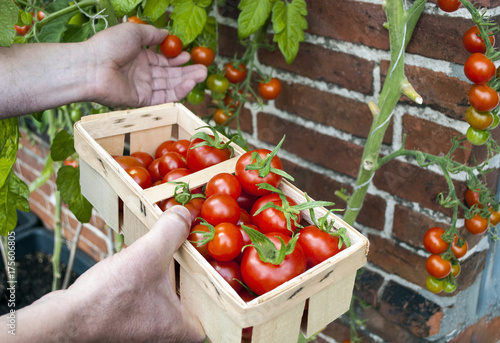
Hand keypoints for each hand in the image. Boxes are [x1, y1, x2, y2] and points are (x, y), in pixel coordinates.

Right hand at [3, 207, 205, 342]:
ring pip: (173, 298)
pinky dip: (155, 280)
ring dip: (175, 275)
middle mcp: (170, 334)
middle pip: (197, 300)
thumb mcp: (147, 256)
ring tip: (180, 249)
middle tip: (204, 251)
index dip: (224, 288)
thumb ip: (170, 232)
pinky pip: (154, 298)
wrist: (62, 322)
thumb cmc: (107, 301)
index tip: (225, 264)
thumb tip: (185, 213)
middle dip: (199, 275)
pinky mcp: (131, 323)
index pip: (219, 311)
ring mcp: (149, 331)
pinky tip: (150, 260)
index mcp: (184, 328)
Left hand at [86, 23, 206, 107]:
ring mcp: (142, 87)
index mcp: (138, 57)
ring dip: (186, 80)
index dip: (176, 59)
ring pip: (169, 85)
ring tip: (202, 74)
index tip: (189, 55)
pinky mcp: (142, 100)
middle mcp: (141, 73)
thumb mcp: (133, 32)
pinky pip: (163, 97)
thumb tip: (167, 34)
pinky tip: (189, 83)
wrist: (92, 67)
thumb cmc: (108, 46)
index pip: (162, 60)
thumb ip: (152, 34)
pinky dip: (177, 91)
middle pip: (169, 74)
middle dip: (186, 71)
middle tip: (203, 69)